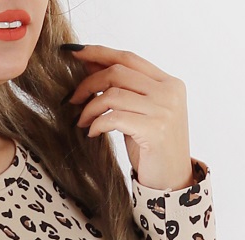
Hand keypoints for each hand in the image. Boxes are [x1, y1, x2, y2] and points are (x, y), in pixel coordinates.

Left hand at [64, 44, 193, 190]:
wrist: (172, 182)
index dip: (100, 53)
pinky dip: (97, 123)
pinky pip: (115, 117)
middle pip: (118, 72)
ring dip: (90, 107)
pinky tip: (92, 133)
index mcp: (168, 83)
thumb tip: (91, 67)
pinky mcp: (155, 129)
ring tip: (81, 121)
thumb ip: (123, 92)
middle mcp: (169, 91)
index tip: (75, 53)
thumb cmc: (151, 151)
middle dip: (88, 83)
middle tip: (72, 99)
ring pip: (114, 94)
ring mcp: (164, 109)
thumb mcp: (138, 115)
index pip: (129, 59)